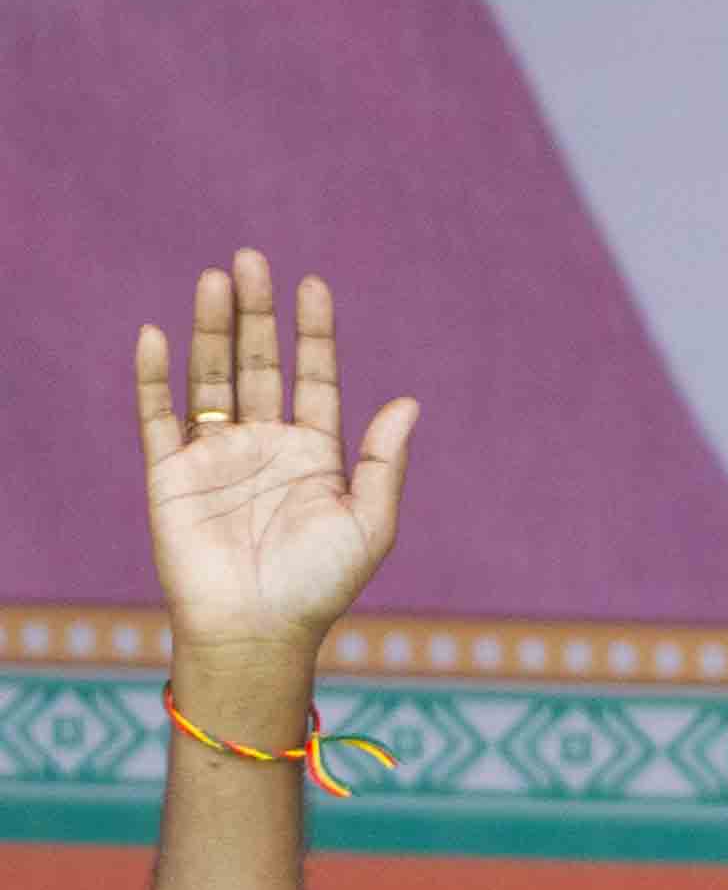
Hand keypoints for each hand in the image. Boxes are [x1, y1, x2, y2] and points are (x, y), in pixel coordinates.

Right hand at [136, 254, 413, 715]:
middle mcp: (264, 446)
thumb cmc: (320, 585)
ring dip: (213, 328)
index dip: (313, 333)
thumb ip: (385, 460)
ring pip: (211, 375)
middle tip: (252, 259)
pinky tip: (157, 334)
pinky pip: (158, 414)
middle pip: (259, 364)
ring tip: (216, 279)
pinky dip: (155, 376)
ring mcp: (216, 456)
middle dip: (258, 313)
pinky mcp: (171, 472)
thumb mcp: (369, 523)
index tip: (314, 284)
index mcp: (315, 455)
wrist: (258, 631)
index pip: (313, 379)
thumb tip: (409, 400)